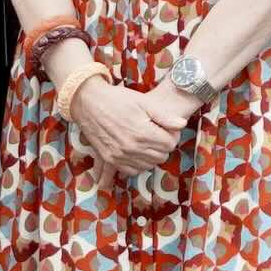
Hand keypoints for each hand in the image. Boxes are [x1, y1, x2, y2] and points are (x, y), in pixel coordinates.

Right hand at [67, 80, 183, 176]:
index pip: (170, 144)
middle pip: (161, 156)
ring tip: (146, 141)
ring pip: (148, 165)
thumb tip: (182, 125)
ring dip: (151, 156)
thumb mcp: (143, 102)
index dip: (170, 136)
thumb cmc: (117, 99)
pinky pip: (132, 170)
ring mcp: (120, 155)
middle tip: (156, 134)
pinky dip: (137, 164)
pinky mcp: (110, 159)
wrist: (89, 102)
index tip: (164, 129)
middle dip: (162, 146)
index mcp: (143, 132)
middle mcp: (132, 147)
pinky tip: (136, 152)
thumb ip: (164, 116)